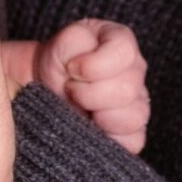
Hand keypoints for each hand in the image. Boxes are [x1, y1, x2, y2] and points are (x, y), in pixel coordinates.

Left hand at [2, 18, 150, 153]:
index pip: (124, 52)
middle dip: (89, 93)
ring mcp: (137, 102)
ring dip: (99, 116)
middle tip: (71, 90)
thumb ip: (74, 41)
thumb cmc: (56, 63)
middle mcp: (135, 72)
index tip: (71, 68)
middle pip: (127, 89)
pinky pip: (134, 141)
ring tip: (81, 109)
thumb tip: (81, 66)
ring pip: (134, 116)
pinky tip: (93, 128)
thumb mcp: (60, 42)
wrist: (45, 88)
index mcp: (121, 43)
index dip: (93, 65)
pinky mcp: (132, 132)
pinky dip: (110, 138)